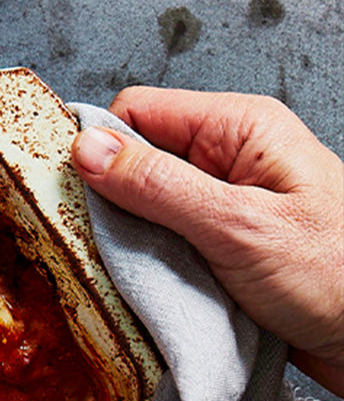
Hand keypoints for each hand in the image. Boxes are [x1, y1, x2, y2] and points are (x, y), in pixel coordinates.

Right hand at [72, 87, 343, 396]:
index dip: (102, 148)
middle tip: (113, 244)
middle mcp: (229, 158)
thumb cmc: (337, 278)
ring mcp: (223, 203)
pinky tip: (159, 288)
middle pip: (134, 159)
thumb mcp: (238, 227)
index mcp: (239, 129)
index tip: (83, 195)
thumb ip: (158, 185)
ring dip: (134, 242)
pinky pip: (162, 243)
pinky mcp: (220, 244)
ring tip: (145, 272)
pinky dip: (152, 266)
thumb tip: (87, 148)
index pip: (136, 112)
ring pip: (142, 206)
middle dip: (115, 202)